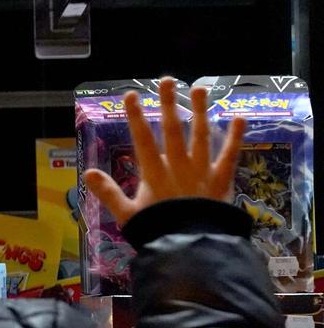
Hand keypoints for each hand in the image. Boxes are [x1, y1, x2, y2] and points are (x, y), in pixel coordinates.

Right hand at [85, 78, 245, 226]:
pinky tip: (239, 117)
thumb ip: (108, 193)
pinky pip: (229, 156)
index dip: (136, 116)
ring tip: (200, 88)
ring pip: (200, 136)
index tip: (131, 95)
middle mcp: (178, 165)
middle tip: (167, 80)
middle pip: (172, 130)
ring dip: (200, 111)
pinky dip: (235, 137)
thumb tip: (87, 172)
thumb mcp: (127, 215)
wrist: (192, 247)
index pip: (142, 139)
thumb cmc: (158, 232)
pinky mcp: (221, 180)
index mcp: (153, 173)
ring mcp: (201, 171)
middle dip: (169, 104)